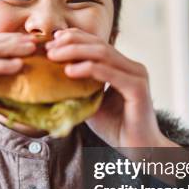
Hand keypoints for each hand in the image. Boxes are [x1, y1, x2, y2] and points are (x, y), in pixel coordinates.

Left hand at [46, 28, 178, 148]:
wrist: (140, 150)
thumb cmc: (116, 128)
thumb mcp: (92, 103)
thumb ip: (80, 88)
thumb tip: (52, 77)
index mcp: (123, 67)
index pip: (98, 44)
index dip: (74, 38)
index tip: (51, 42)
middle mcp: (132, 67)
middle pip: (99, 44)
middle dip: (71, 42)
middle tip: (48, 48)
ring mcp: (137, 75)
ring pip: (103, 54)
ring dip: (75, 52)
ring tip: (54, 56)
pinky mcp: (137, 88)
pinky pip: (109, 73)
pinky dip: (88, 69)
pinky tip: (69, 71)